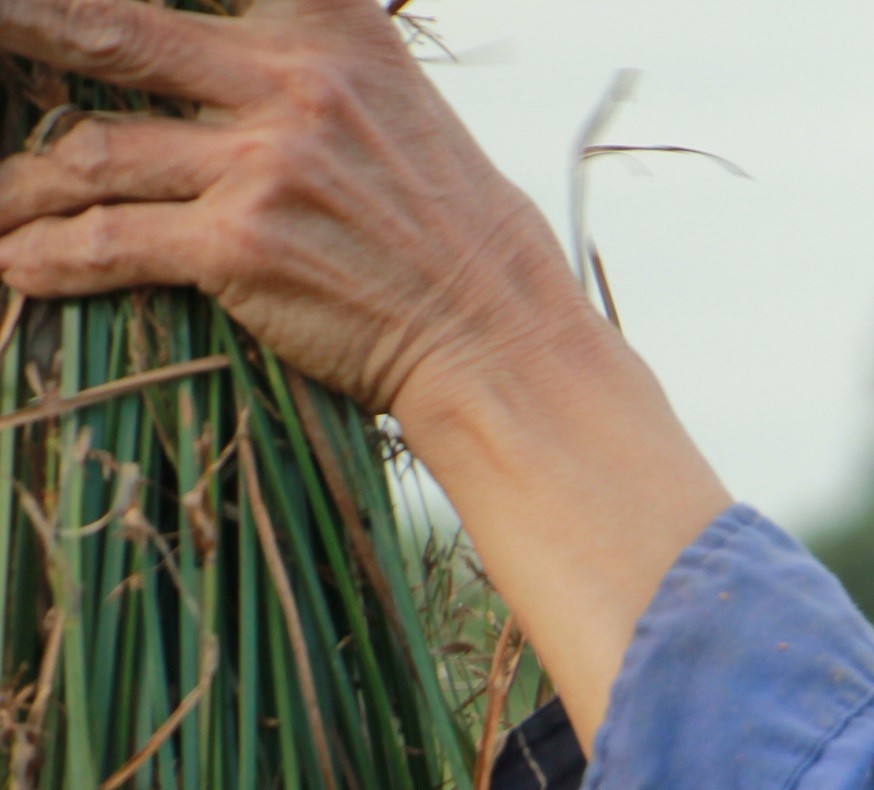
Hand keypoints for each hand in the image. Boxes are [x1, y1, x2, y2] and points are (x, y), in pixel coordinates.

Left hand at [0, 0, 591, 422]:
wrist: (504, 349)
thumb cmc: (463, 244)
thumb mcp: (405, 112)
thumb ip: (320, 70)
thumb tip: (231, 65)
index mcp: (336, 30)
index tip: (59, 2)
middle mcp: (296, 82)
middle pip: (111, 30)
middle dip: (21, 26)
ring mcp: (264, 163)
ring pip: (93, 152)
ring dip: (21, 185)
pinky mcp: (240, 247)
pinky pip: (109, 240)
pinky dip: (49, 255)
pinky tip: (19, 266)